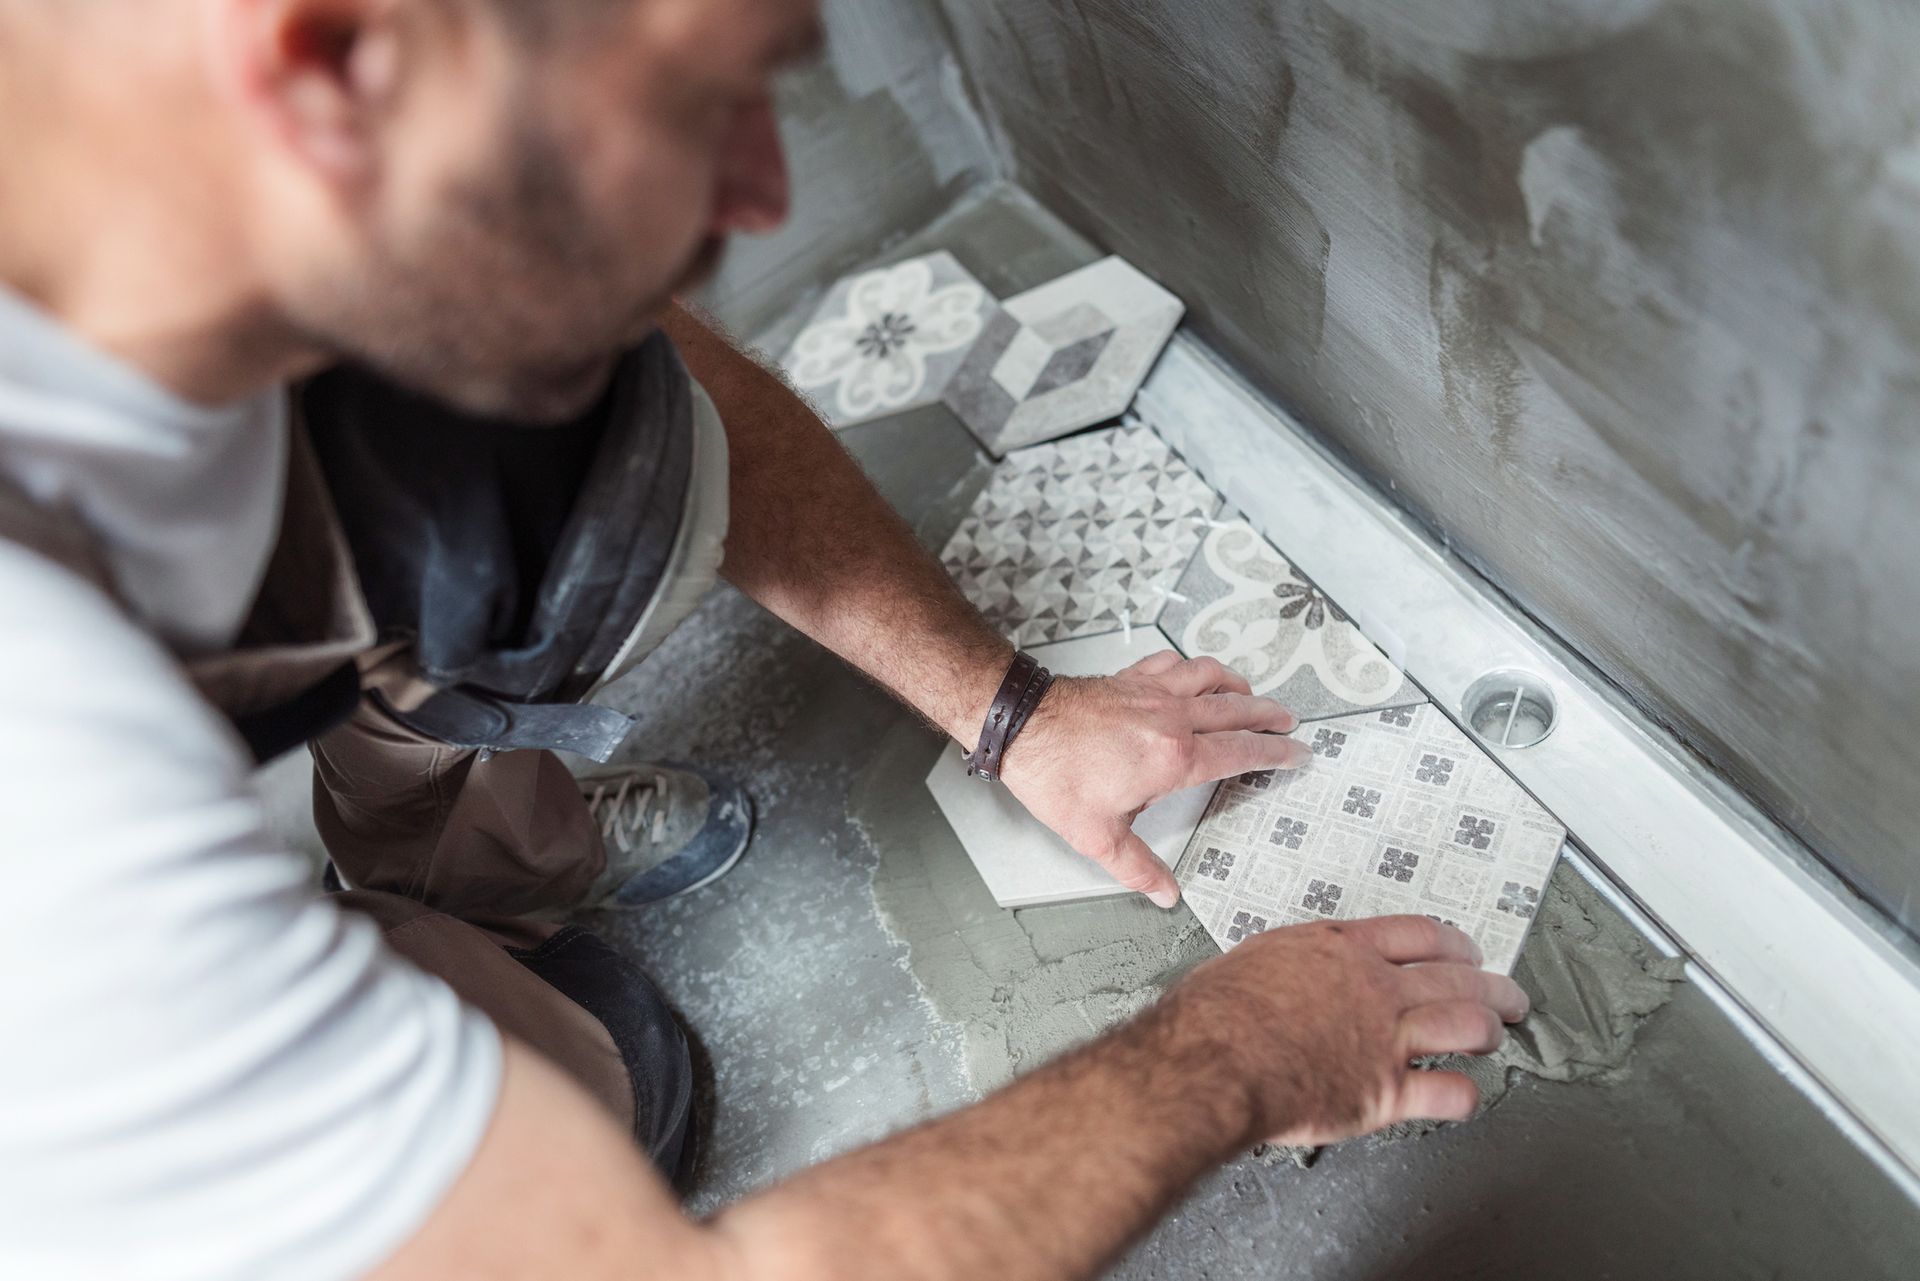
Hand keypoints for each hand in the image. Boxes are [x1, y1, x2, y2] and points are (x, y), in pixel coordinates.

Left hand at [998, 650, 1309, 907]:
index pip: (1240, 753)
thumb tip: (1165, 893)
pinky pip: (1174, 663)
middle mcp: (1171, 718)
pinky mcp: (1130, 678)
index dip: (1274, 754)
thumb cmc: (1055, 776)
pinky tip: (1196, 674)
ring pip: (1211, 679)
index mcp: (1173, 758)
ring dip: (1239, 686)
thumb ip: (1138, 866)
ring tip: (1252, 696)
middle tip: (1290, 722)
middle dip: (1269, 716)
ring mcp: (1151, 692)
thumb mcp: (1098, 835)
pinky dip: (1194, 667)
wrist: (1020, 726)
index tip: (1296, 754)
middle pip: (1237, 711)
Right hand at [1153, 915, 1528, 1146]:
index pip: (1420, 934)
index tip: (1464, 950)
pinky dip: (1465, 1095)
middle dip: (1492, 985)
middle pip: (1458, 976)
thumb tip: (1284, 973)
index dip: (1453, 943)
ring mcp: (1387, 1039)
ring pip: (1469, 1025)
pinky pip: (1448, 1093)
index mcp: (1343, 948)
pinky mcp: (1386, 1092)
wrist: (1213, 1060)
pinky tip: (1465, 1095)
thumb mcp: (1257, 959)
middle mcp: (1376, 988)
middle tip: (1506, 994)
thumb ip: (1292, 964)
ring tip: (1495, 1036)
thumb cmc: (1217, 1013)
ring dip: (1490, 1030)